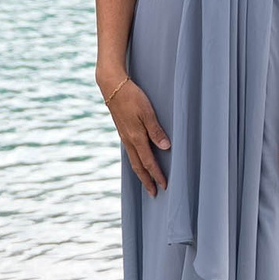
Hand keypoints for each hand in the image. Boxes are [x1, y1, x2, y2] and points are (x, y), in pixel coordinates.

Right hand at [100, 73, 169, 194]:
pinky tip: (138, 161)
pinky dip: (135, 161)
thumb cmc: (132, 97)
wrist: (112, 86)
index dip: (156, 175)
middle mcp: (129, 140)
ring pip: (133, 160)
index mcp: (136, 137)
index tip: (164, 186)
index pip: (148, 161)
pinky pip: (130, 152)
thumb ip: (156, 130)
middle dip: (146, 180)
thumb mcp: (147, 112)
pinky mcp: (122, 131)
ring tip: (147, 181)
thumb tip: (166, 148)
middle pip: (138, 166)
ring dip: (140, 173)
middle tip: (154, 193)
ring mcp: (124, 136)